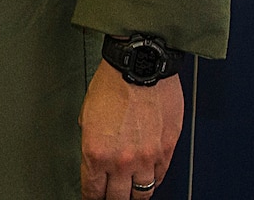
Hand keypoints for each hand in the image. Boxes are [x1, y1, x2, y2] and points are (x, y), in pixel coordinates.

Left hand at [79, 60, 183, 198]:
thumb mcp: (87, 114)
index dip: (91, 198)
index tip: (92, 199)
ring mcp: (146, 158)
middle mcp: (121, 161)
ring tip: (131, 194)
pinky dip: (154, 180)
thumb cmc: (113, 83)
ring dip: (135, 195)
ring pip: (142, 193)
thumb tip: (96, 156)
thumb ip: (91, 140)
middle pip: (117, 199)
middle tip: (110, 198)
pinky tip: (148, 179)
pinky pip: (160, 176)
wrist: (140, 66)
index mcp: (96, 152)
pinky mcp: (166, 151)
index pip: (93, 191)